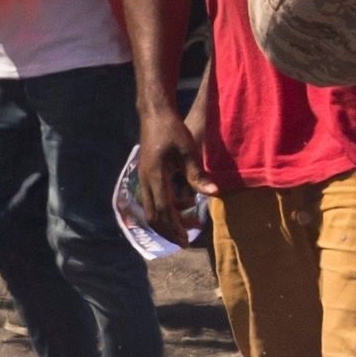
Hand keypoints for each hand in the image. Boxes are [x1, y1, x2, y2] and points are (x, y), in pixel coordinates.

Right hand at [130, 97, 208, 236]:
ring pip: (149, 210)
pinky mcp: (144, 176)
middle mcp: (145, 180)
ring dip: (165, 222)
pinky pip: (151, 200)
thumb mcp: (189, 151)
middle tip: (185, 241)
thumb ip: (197, 174)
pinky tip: (177, 210)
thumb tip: (213, 193)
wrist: (154, 115)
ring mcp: (142, 178)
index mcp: (155, 176)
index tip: (186, 240)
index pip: (164, 210)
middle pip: (153, 215)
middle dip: (168, 231)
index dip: (175, 227)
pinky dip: (162, 210)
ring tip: (184, 227)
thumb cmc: (172, 130)